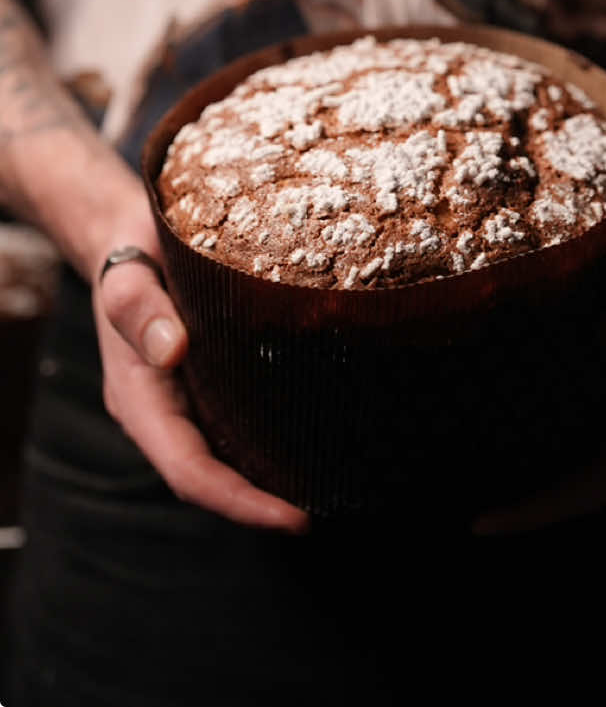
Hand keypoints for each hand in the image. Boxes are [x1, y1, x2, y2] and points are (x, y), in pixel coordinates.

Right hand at [91, 196, 309, 532]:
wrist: (126, 235)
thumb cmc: (130, 254)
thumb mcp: (129, 276)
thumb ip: (141, 309)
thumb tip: (172, 350)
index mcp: (138, 398)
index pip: (188, 470)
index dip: (238, 501)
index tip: (294, 518)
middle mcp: (161, 410)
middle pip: (209, 477)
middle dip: (261, 504)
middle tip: (330, 506)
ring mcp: (183, 400)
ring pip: (225, 456)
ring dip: (268, 479)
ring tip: (330, 484)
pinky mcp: (205, 381)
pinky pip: (236, 422)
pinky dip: (268, 440)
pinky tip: (312, 434)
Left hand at [473, 197, 605, 533]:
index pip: (596, 485)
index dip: (540, 509)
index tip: (483, 522)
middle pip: (574, 482)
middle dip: (519, 500)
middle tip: (449, 509)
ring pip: (561, 454)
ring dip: (513, 466)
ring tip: (446, 473)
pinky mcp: (597, 379)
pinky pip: (554, 415)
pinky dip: (516, 422)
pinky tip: (469, 411)